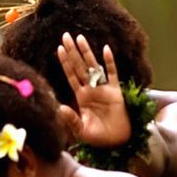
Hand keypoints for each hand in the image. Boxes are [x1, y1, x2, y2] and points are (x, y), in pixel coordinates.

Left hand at [57, 33, 130, 147]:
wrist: (117, 141)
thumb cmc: (97, 136)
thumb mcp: (80, 129)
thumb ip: (70, 119)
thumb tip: (59, 107)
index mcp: (80, 96)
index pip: (70, 75)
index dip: (65, 62)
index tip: (59, 48)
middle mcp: (90, 89)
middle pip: (79, 66)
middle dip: (72, 51)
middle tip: (65, 35)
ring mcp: (103, 89)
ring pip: (94, 66)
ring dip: (87, 52)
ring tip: (79, 37)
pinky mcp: (116, 92)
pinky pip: (113, 74)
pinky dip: (109, 62)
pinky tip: (105, 49)